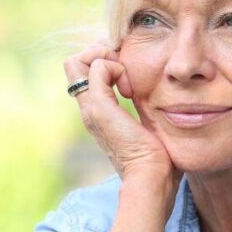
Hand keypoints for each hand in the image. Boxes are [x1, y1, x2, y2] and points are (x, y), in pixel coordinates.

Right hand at [64, 40, 179, 189]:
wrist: (151, 178)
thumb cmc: (157, 158)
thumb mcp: (146, 125)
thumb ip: (143, 108)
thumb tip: (153, 95)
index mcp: (97, 112)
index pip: (83, 71)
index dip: (104, 59)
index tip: (128, 73)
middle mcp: (88, 109)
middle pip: (74, 62)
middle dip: (101, 53)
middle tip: (125, 68)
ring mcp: (90, 108)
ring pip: (78, 60)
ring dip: (107, 58)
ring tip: (127, 81)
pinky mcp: (99, 107)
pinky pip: (98, 67)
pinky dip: (116, 67)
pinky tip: (130, 89)